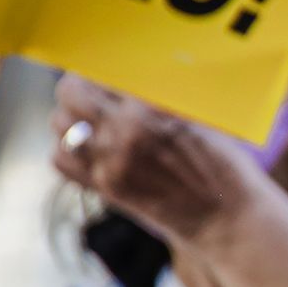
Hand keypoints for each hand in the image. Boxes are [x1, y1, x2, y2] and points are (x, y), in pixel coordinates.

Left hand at [52, 76, 266, 248]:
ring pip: (59, 125)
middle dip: (79, 86)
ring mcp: (109, 163)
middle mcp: (123, 135)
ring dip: (70, 116)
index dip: (102, 69)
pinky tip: (87, 147)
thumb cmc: (222, 164)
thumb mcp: (198, 117)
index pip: (101, 73)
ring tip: (88, 119)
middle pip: (71, 94)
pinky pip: (60, 160)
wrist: (228, 217)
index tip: (107, 71)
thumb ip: (158, 96)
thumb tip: (129, 76)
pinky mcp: (104, 187)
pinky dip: (67, 149)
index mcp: (150, 111)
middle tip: (91, 89)